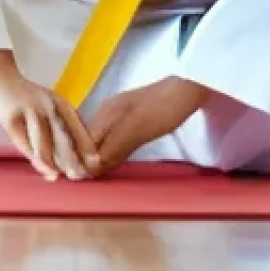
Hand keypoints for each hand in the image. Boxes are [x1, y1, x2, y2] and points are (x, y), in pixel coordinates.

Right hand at [0, 51, 100, 180]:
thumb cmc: (25, 99)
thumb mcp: (47, 108)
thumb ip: (59, 130)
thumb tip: (71, 162)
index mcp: (61, 104)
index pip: (79, 129)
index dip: (86, 150)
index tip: (93, 168)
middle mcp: (48, 106)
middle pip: (65, 139)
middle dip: (73, 161)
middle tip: (78, 177)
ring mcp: (30, 111)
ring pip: (46, 145)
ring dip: (55, 164)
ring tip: (60, 177)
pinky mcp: (11, 118)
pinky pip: (25, 144)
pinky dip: (36, 160)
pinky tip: (44, 170)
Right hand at [88, 76, 210, 175]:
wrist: (188, 88)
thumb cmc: (162, 109)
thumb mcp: (137, 129)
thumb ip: (114, 147)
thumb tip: (89, 168)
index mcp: (105, 113)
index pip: (83, 140)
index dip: (81, 159)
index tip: (82, 179)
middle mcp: (107, 112)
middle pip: (91, 139)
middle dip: (89, 159)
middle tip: (91, 182)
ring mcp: (121, 114)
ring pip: (104, 139)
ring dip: (102, 156)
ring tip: (101, 176)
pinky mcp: (134, 118)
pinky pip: (116, 138)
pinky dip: (114, 151)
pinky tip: (118, 160)